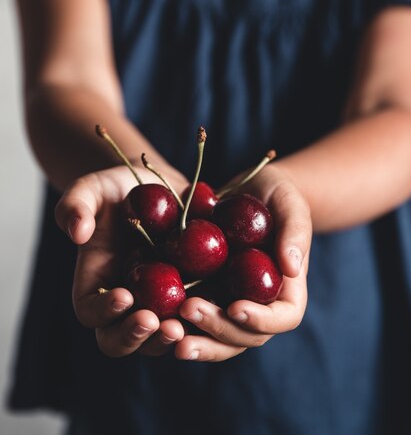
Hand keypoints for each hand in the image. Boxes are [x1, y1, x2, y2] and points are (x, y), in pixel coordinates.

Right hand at [55, 163, 189, 357]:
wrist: (157, 188)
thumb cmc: (116, 189)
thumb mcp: (92, 189)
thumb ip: (76, 205)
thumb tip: (77, 232)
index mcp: (95, 286)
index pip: (91, 312)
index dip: (104, 311)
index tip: (123, 295)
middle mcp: (126, 305)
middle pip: (123, 340)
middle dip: (137, 337)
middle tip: (154, 321)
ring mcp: (159, 306)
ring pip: (160, 340)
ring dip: (169, 340)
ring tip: (181, 326)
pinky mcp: (190, 298)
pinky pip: (196, 321)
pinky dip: (203, 324)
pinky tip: (216, 312)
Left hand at [173, 166, 310, 361]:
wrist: (247, 191)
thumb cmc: (277, 195)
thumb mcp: (290, 204)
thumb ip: (295, 232)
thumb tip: (291, 267)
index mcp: (286, 292)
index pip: (282, 318)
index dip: (260, 321)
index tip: (235, 307)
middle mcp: (258, 306)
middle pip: (243, 336)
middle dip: (217, 330)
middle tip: (188, 311)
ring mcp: (229, 303)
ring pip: (215, 336)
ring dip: (194, 338)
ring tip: (167, 331)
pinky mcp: (205, 293)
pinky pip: (191, 316)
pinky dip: (174, 320)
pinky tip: (151, 314)